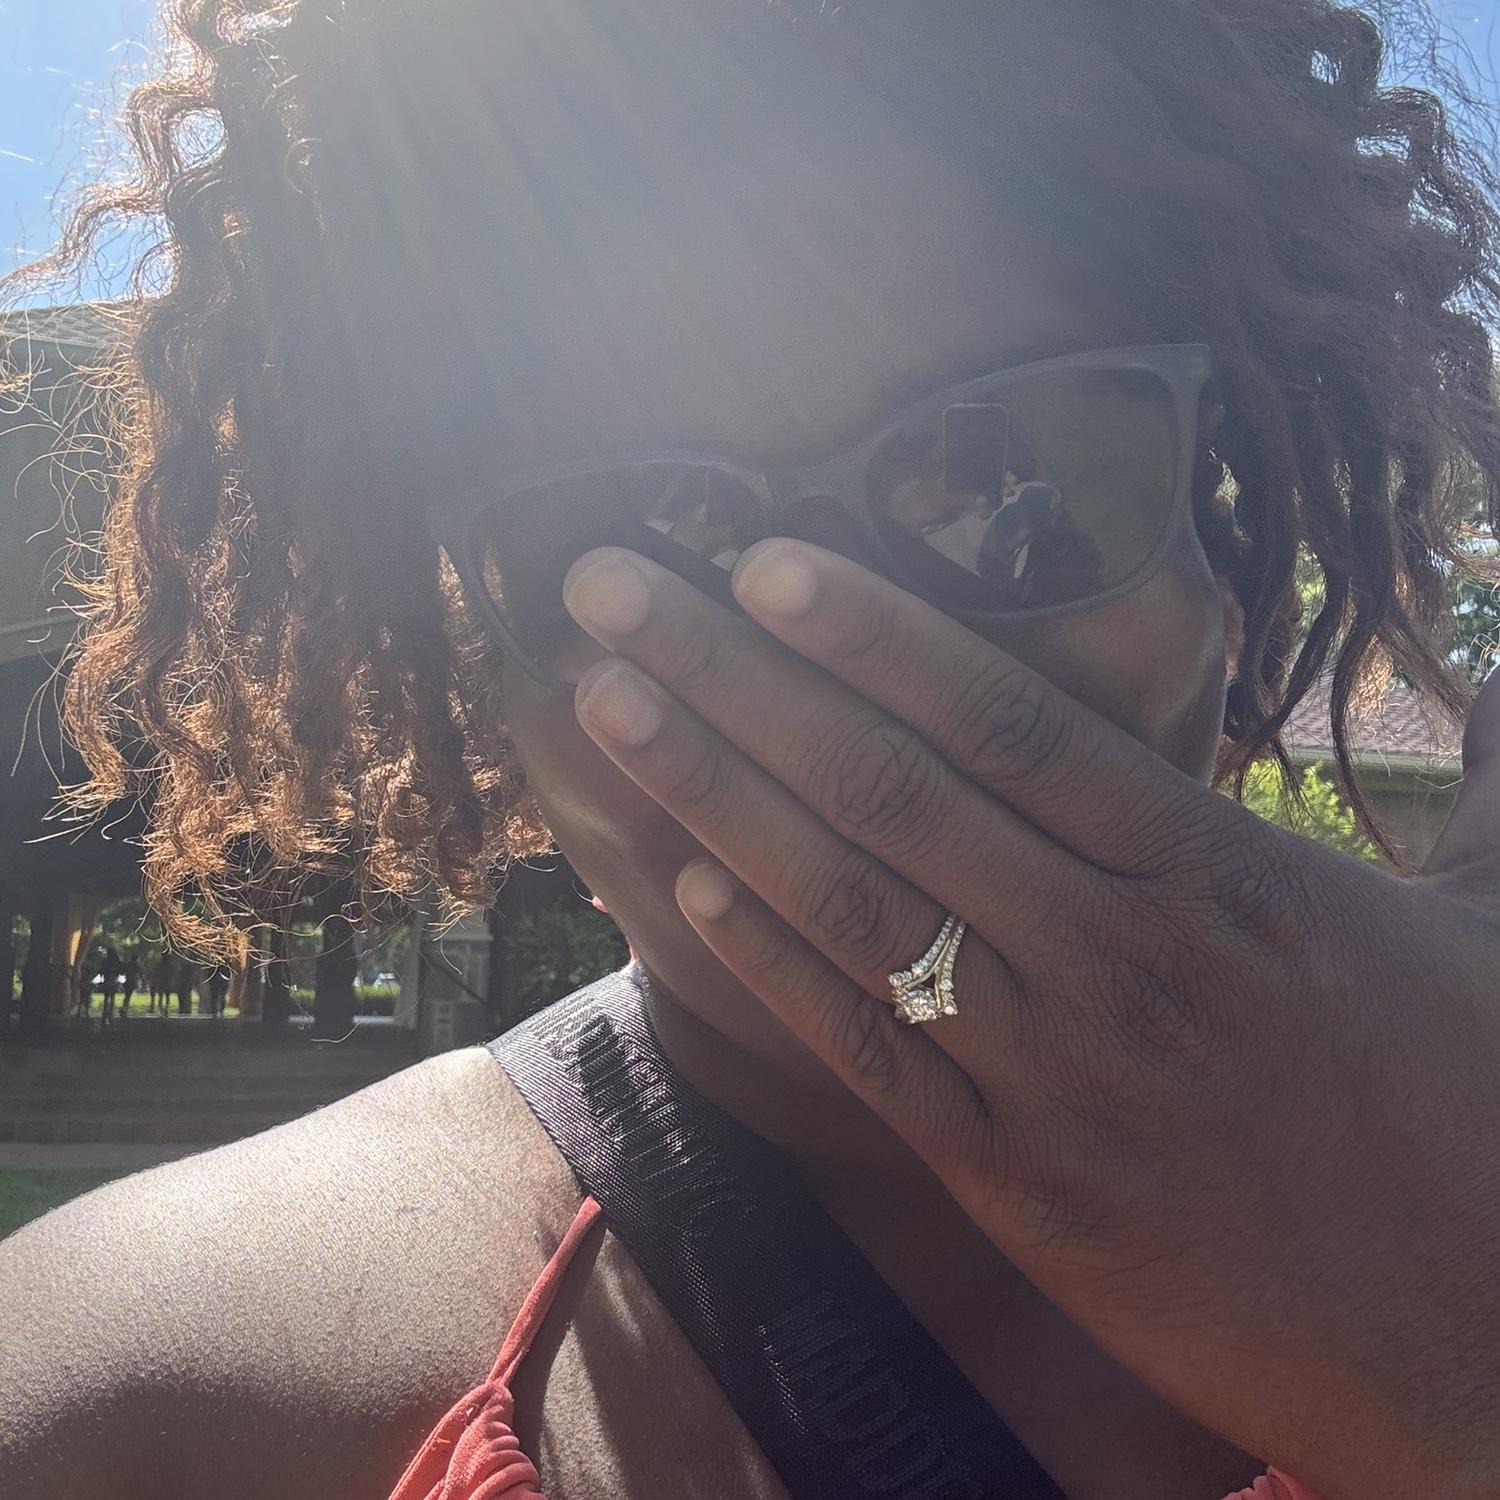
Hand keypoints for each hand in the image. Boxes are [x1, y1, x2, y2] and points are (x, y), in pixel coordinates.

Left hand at [561, 538, 1499, 1499]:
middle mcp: (1117, 955)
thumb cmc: (1484, 1123)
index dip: (872, 631)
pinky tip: (682, 884)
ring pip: (850, 904)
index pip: (1010, 719)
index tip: (760, 562)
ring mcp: (1056, 1076)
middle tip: (609, 590)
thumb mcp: (1493, 929)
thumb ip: (1483, 793)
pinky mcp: (1020, 1187)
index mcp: (1220, 873)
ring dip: (710, 793)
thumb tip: (1497, 691)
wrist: (1485, 1355)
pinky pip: (867, 1054)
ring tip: (607, 705)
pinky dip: (767, 964)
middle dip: (731, 675)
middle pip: (887, 786)